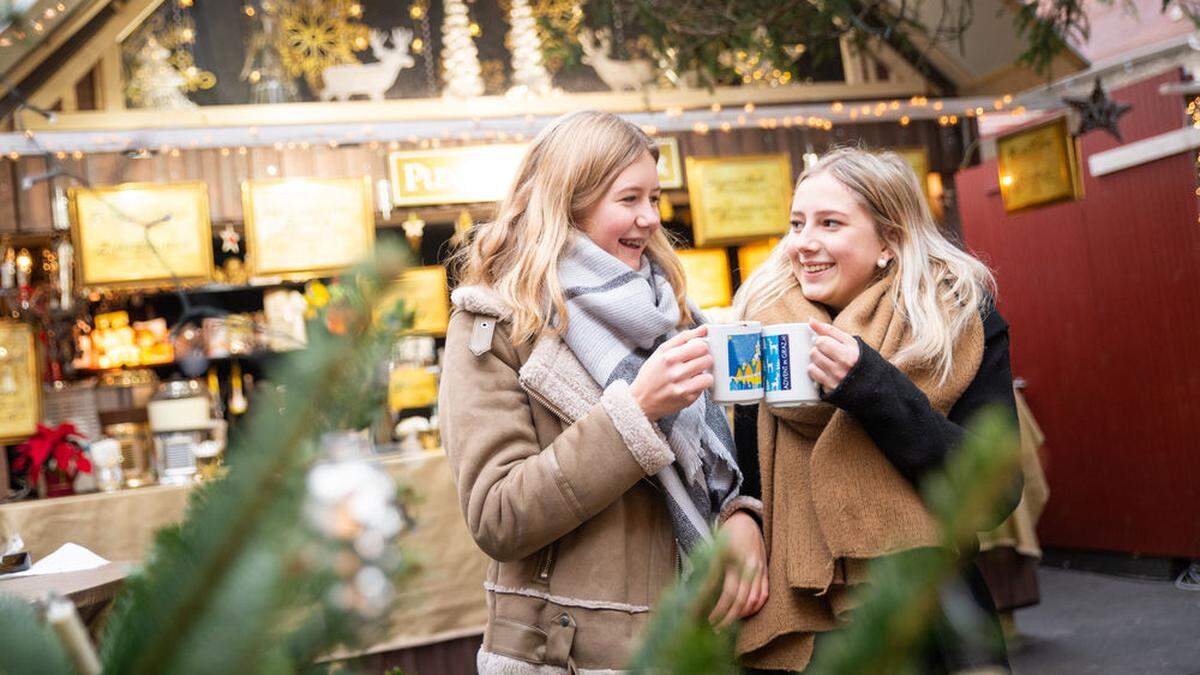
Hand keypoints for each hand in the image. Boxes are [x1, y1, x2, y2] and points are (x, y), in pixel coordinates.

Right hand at [630, 326, 713, 420]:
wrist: (640, 401)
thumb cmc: (651, 374)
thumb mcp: (661, 352)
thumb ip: (683, 338)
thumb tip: (705, 328)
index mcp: (669, 357)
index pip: (701, 346)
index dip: (702, 346)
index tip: (696, 350)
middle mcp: (675, 372)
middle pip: (707, 359)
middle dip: (704, 360)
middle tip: (695, 363)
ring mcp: (682, 387)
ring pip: (708, 376)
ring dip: (703, 374)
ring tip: (693, 374)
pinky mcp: (687, 400)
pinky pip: (704, 388)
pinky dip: (699, 385)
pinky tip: (689, 384)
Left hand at [708, 511, 768, 628]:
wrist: (746, 519)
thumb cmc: (726, 534)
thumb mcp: (713, 548)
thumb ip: (708, 570)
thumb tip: (698, 595)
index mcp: (730, 558)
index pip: (721, 590)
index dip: (712, 607)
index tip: (700, 618)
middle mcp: (746, 565)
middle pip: (736, 600)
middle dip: (724, 618)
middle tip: (713, 629)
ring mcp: (758, 569)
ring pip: (751, 601)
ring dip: (739, 617)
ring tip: (726, 626)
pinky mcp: (766, 571)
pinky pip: (763, 594)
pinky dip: (754, 608)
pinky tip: (744, 614)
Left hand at [808, 319, 859, 392]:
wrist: (875, 387)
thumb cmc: (860, 362)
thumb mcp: (851, 343)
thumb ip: (830, 331)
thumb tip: (811, 320)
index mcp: (852, 348)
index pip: (826, 335)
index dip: (823, 337)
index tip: (825, 341)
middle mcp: (846, 361)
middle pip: (818, 345)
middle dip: (819, 347)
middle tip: (826, 352)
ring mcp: (838, 375)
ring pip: (814, 357)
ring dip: (816, 358)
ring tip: (826, 361)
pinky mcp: (831, 386)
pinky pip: (812, 372)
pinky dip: (815, 370)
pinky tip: (824, 371)